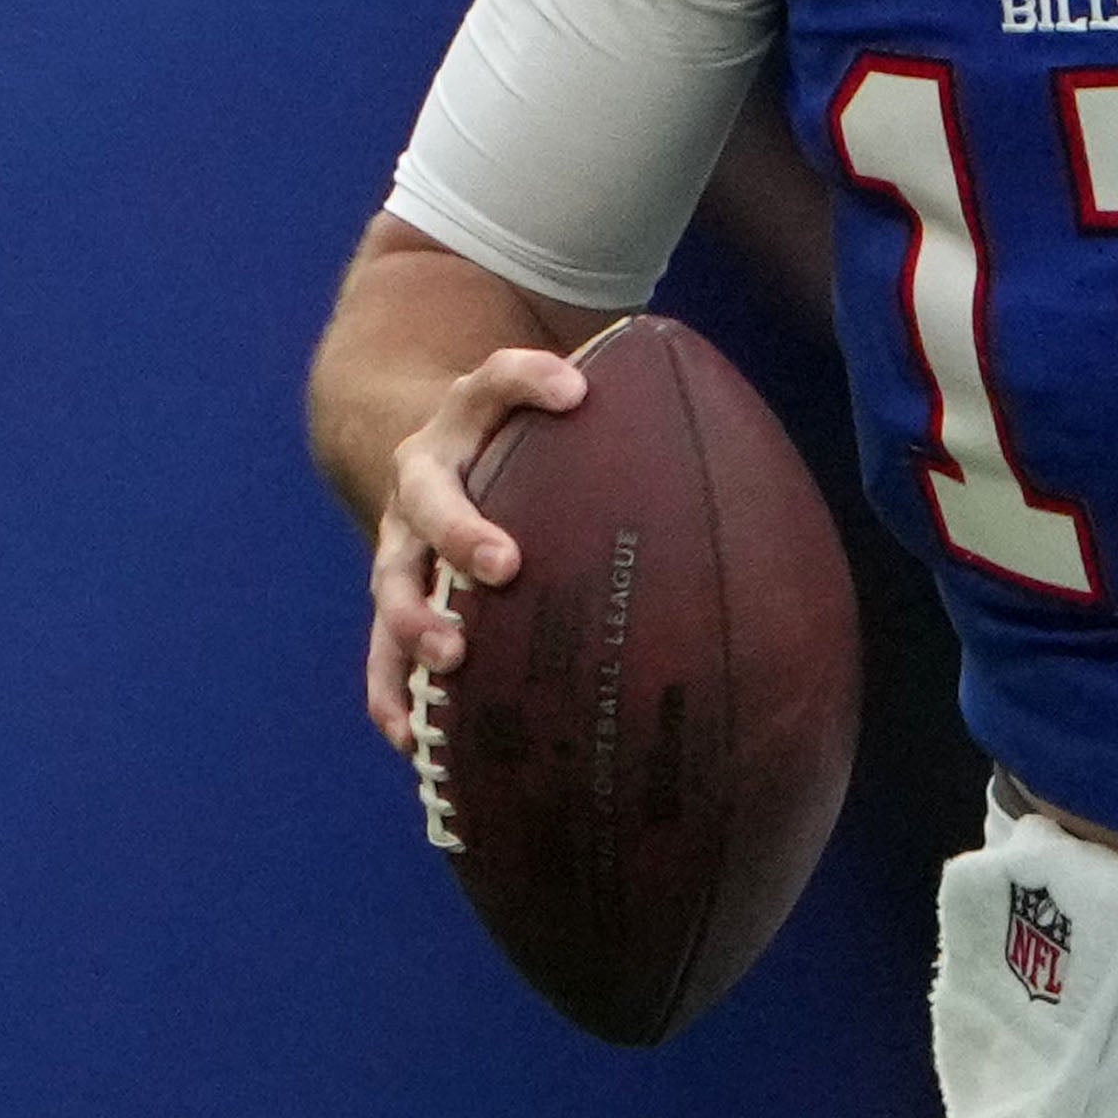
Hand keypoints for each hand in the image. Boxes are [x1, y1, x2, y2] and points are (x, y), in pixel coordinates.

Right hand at [358, 332, 596, 754]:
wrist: (429, 452)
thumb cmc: (521, 443)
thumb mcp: (554, 418)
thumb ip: (619, 423)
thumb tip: (737, 462)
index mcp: (468, 417)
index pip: (496, 380)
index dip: (530, 380)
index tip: (576, 391)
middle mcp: (424, 472)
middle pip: (432, 493)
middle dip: (463, 530)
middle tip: (506, 564)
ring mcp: (399, 535)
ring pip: (393, 575)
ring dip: (416, 618)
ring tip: (451, 656)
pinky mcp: (393, 590)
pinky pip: (380, 646)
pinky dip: (390, 690)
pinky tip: (410, 737)